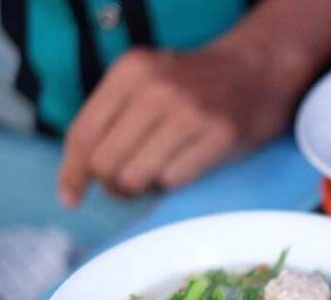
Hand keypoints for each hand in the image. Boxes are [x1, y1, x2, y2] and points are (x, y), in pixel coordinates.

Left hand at [57, 41, 304, 205]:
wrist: (260, 70)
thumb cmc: (197, 85)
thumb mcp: (148, 81)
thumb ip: (112, 117)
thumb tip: (78, 177)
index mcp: (130, 71)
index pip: (84, 133)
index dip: (72, 172)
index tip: (70, 198)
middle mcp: (156, 89)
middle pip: (106, 162)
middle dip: (113, 183)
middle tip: (130, 183)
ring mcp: (190, 112)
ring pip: (137, 177)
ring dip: (143, 187)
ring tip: (157, 174)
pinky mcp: (219, 136)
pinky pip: (174, 180)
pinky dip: (173, 184)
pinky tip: (183, 168)